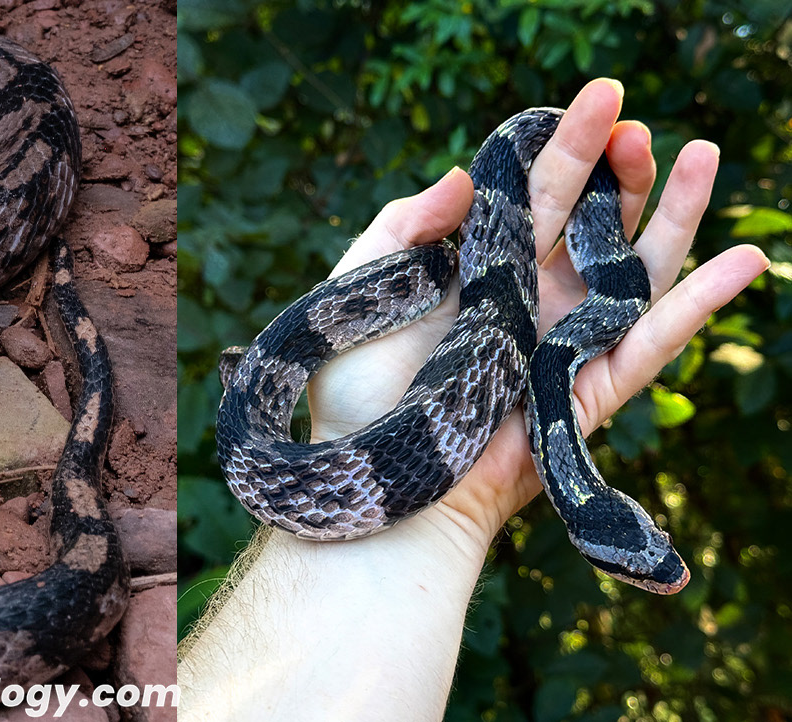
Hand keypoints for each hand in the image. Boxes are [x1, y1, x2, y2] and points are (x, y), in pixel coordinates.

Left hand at [303, 78, 767, 552]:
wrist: (375, 479)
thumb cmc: (356, 395)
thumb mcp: (358, 292)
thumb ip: (402, 228)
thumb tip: (459, 176)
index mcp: (473, 270)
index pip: (526, 194)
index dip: (557, 148)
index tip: (589, 100)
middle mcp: (525, 298)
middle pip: (587, 218)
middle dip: (613, 165)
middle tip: (631, 121)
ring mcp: (563, 340)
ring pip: (632, 265)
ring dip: (672, 211)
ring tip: (704, 152)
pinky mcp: (588, 388)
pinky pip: (653, 339)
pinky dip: (702, 301)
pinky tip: (746, 259)